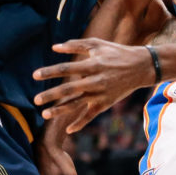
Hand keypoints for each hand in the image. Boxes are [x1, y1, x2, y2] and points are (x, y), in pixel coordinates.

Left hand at [33, 39, 154, 133]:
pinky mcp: (106, 103)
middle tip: (35, 100)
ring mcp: (100, 94)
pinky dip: (80, 123)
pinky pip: (91, 115)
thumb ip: (76, 45)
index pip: (66, 69)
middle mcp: (95, 81)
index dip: (50, 72)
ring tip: (44, 114)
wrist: (141, 67)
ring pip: (77, 104)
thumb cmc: (116, 52)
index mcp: (92, 65)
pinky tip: (68, 130)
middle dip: (51, 95)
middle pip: (68, 90)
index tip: (35, 75)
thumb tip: (55, 47)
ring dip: (60, 111)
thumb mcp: (97, 44)